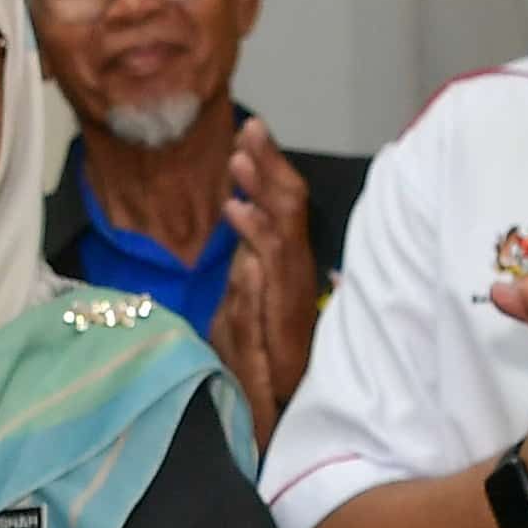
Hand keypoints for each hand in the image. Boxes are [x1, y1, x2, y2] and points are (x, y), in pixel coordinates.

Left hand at [207, 122, 320, 447]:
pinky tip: (234, 209)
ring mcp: (290, 285)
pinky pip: (271, 262)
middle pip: (288, 201)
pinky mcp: (281, 306)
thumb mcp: (245, 294)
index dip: (268, 166)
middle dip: (268, 162)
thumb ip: (247, 260)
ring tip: (238, 159)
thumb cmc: (259, 351)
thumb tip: (241, 224)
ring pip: (280, 224)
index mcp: (285, 258)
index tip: (248, 133)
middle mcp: (293, 266)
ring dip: (259, 189)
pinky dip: (254, 232)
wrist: (276, 400)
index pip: (281, 201)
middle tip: (249, 126)